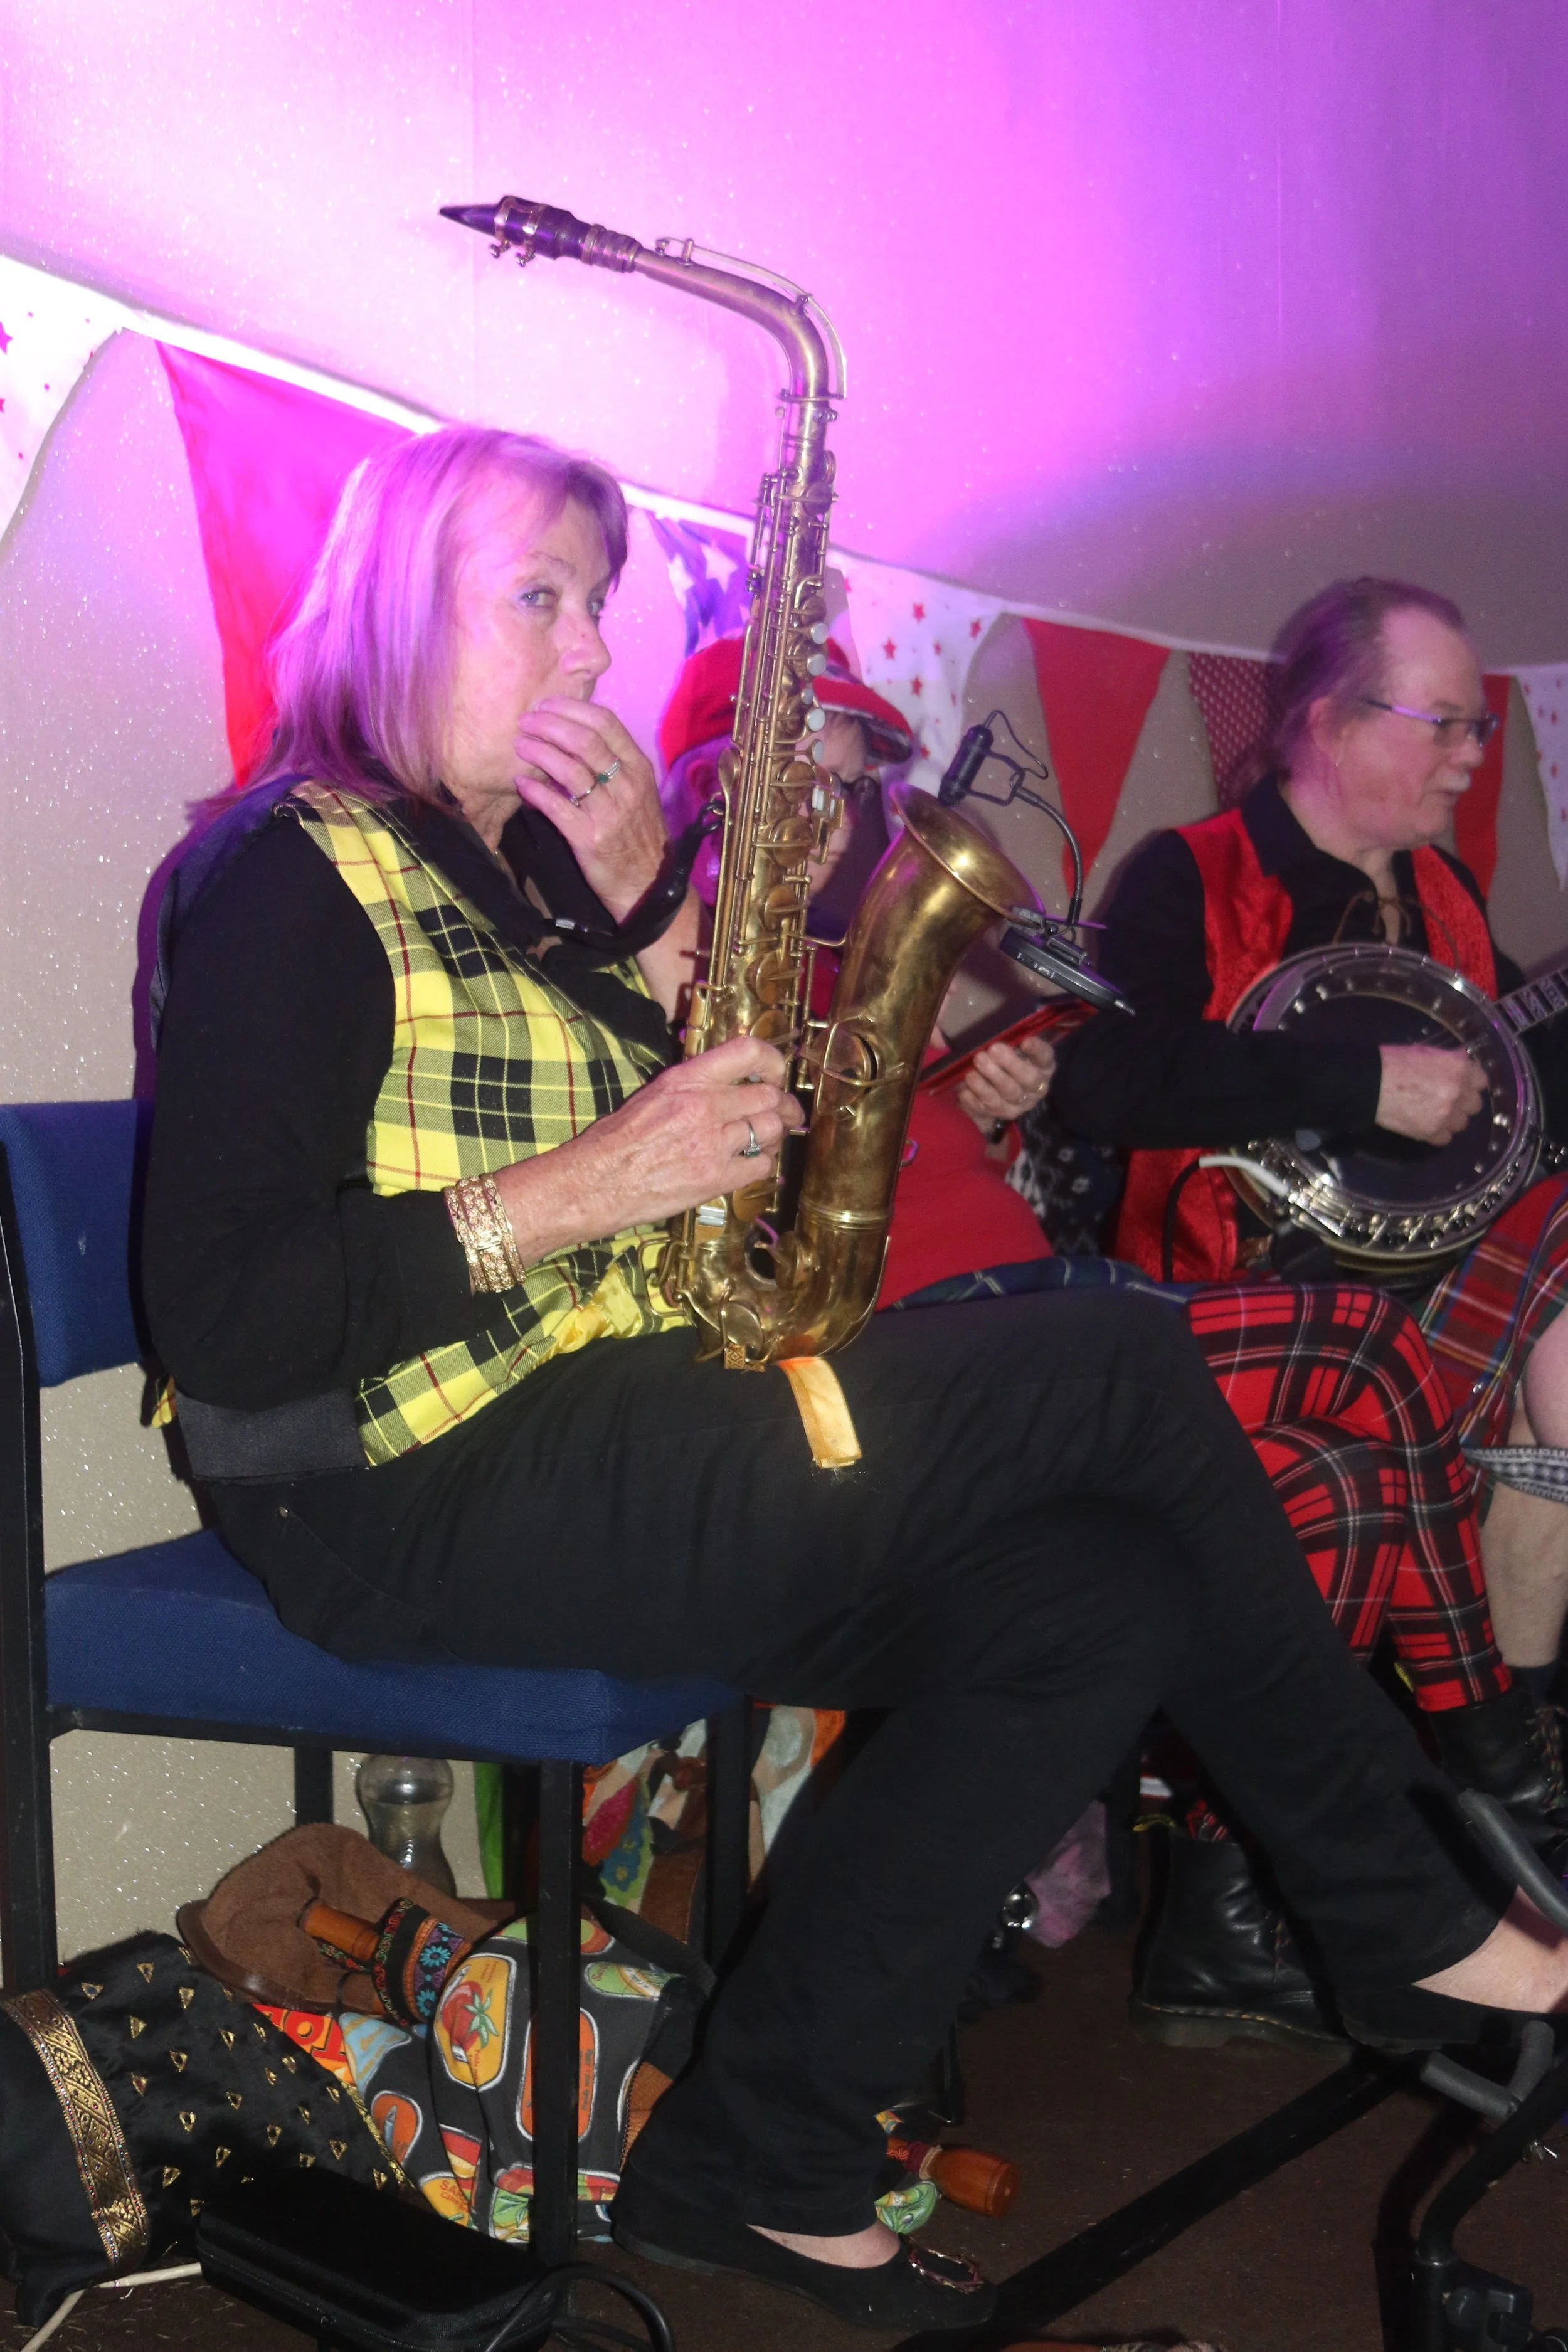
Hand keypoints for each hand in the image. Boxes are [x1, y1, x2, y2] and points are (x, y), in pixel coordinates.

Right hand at [492, 1036, 804, 1260]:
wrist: (595, 1183)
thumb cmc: (615, 1141)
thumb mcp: (654, 1095)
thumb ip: (693, 1086)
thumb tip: (729, 1083)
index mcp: (686, 1079)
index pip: (748, 1051)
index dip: (773, 1060)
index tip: (777, 1072)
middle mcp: (704, 1106)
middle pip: (770, 1095)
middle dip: (785, 1105)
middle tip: (787, 1113)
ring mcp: (713, 1143)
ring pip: (771, 1130)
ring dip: (775, 1135)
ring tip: (768, 1140)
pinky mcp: (715, 1178)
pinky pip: (762, 1165)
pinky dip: (763, 1164)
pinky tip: (750, 1165)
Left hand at [512, 698, 667, 919]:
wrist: (647, 882)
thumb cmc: (637, 833)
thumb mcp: (637, 791)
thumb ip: (614, 763)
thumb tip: (577, 733)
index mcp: (637, 768)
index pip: (606, 723)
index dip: (572, 708)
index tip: (546, 705)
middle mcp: (626, 785)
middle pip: (584, 740)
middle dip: (549, 725)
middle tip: (526, 721)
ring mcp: (609, 812)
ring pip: (569, 769)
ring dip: (539, 752)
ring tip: (519, 746)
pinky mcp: (589, 837)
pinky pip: (557, 806)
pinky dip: (535, 791)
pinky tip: (521, 782)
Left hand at [955, 1034, 1056, 1133]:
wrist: (995, 1092)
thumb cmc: (1004, 1061)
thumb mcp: (1011, 1048)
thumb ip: (1009, 1039)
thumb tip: (996, 1032)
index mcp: (1043, 1066)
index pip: (1045, 1056)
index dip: (1037, 1050)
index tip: (1025, 1042)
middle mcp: (1036, 1087)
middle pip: (1027, 1079)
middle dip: (1009, 1064)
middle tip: (991, 1050)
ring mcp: (1020, 1104)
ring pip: (1006, 1095)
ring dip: (987, 1084)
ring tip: (971, 1072)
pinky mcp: (1001, 1114)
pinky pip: (987, 1108)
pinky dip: (973, 1097)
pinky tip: (963, 1088)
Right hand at [1374, 1043, 1486, 1143]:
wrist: (1369, 1085)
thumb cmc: (1393, 1062)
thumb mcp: (1426, 1052)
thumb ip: (1449, 1060)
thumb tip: (1462, 1061)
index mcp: (1458, 1068)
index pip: (1481, 1081)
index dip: (1470, 1082)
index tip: (1461, 1083)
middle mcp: (1458, 1092)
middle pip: (1474, 1105)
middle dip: (1462, 1102)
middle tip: (1445, 1099)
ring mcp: (1446, 1115)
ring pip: (1461, 1124)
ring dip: (1451, 1119)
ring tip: (1433, 1113)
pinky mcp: (1432, 1132)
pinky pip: (1445, 1138)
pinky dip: (1437, 1132)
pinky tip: (1425, 1123)